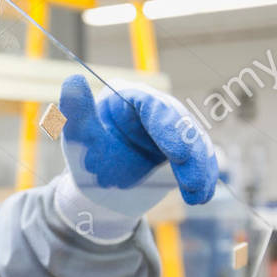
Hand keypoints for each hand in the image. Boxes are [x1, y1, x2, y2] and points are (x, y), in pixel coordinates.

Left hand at [59, 74, 217, 208]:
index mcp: (127, 97)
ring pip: (195, 141)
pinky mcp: (183, 146)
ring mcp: (171, 127)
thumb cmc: (87, 160)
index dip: (170, 127)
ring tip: (197, 194)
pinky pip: (200, 158)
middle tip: (192, 182)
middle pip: (180, 123)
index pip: (154, 105)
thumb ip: (77, 112)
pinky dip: (204, 176)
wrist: (101, 191)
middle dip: (190, 152)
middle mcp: (153, 108)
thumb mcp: (79, 139)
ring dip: (200, 167)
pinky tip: (202, 196)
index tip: (179, 154)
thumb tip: (72, 81)